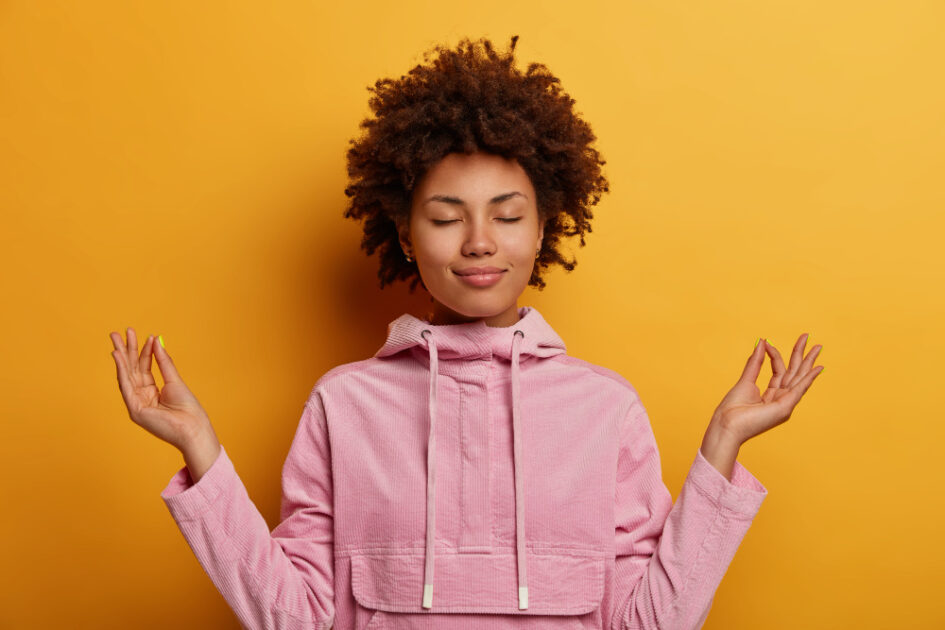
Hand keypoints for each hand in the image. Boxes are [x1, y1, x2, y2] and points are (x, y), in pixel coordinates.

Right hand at [109, 327, 217, 452]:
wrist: (193, 428)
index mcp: (152, 392)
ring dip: (120, 356)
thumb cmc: (188, 408)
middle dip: (126, 350)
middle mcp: (142, 397)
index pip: (143, 367)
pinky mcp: (134, 409)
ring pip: (126, 375)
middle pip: (131, 369)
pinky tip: (117, 355)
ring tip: (116, 338)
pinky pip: (126, 385)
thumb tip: (155, 341)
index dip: (143, 351)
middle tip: (120, 332)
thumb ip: (163, 362)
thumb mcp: (174, 380)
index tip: (144, 335)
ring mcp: (136, 404)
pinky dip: (121, 369)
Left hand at [710, 333, 824, 446]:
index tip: (767, 342)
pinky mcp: (784, 408)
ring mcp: (784, 404)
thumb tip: (762, 343)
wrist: (726, 424)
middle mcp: (780, 400)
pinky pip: (799, 389)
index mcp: (771, 395)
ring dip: (809, 362)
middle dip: (801, 355)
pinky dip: (808, 378)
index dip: (775, 355)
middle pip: (794, 373)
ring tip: (817, 347)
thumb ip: (755, 363)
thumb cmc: (732, 409)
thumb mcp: (746, 380)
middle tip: (808, 338)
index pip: (779, 371)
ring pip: (799, 378)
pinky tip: (817, 368)